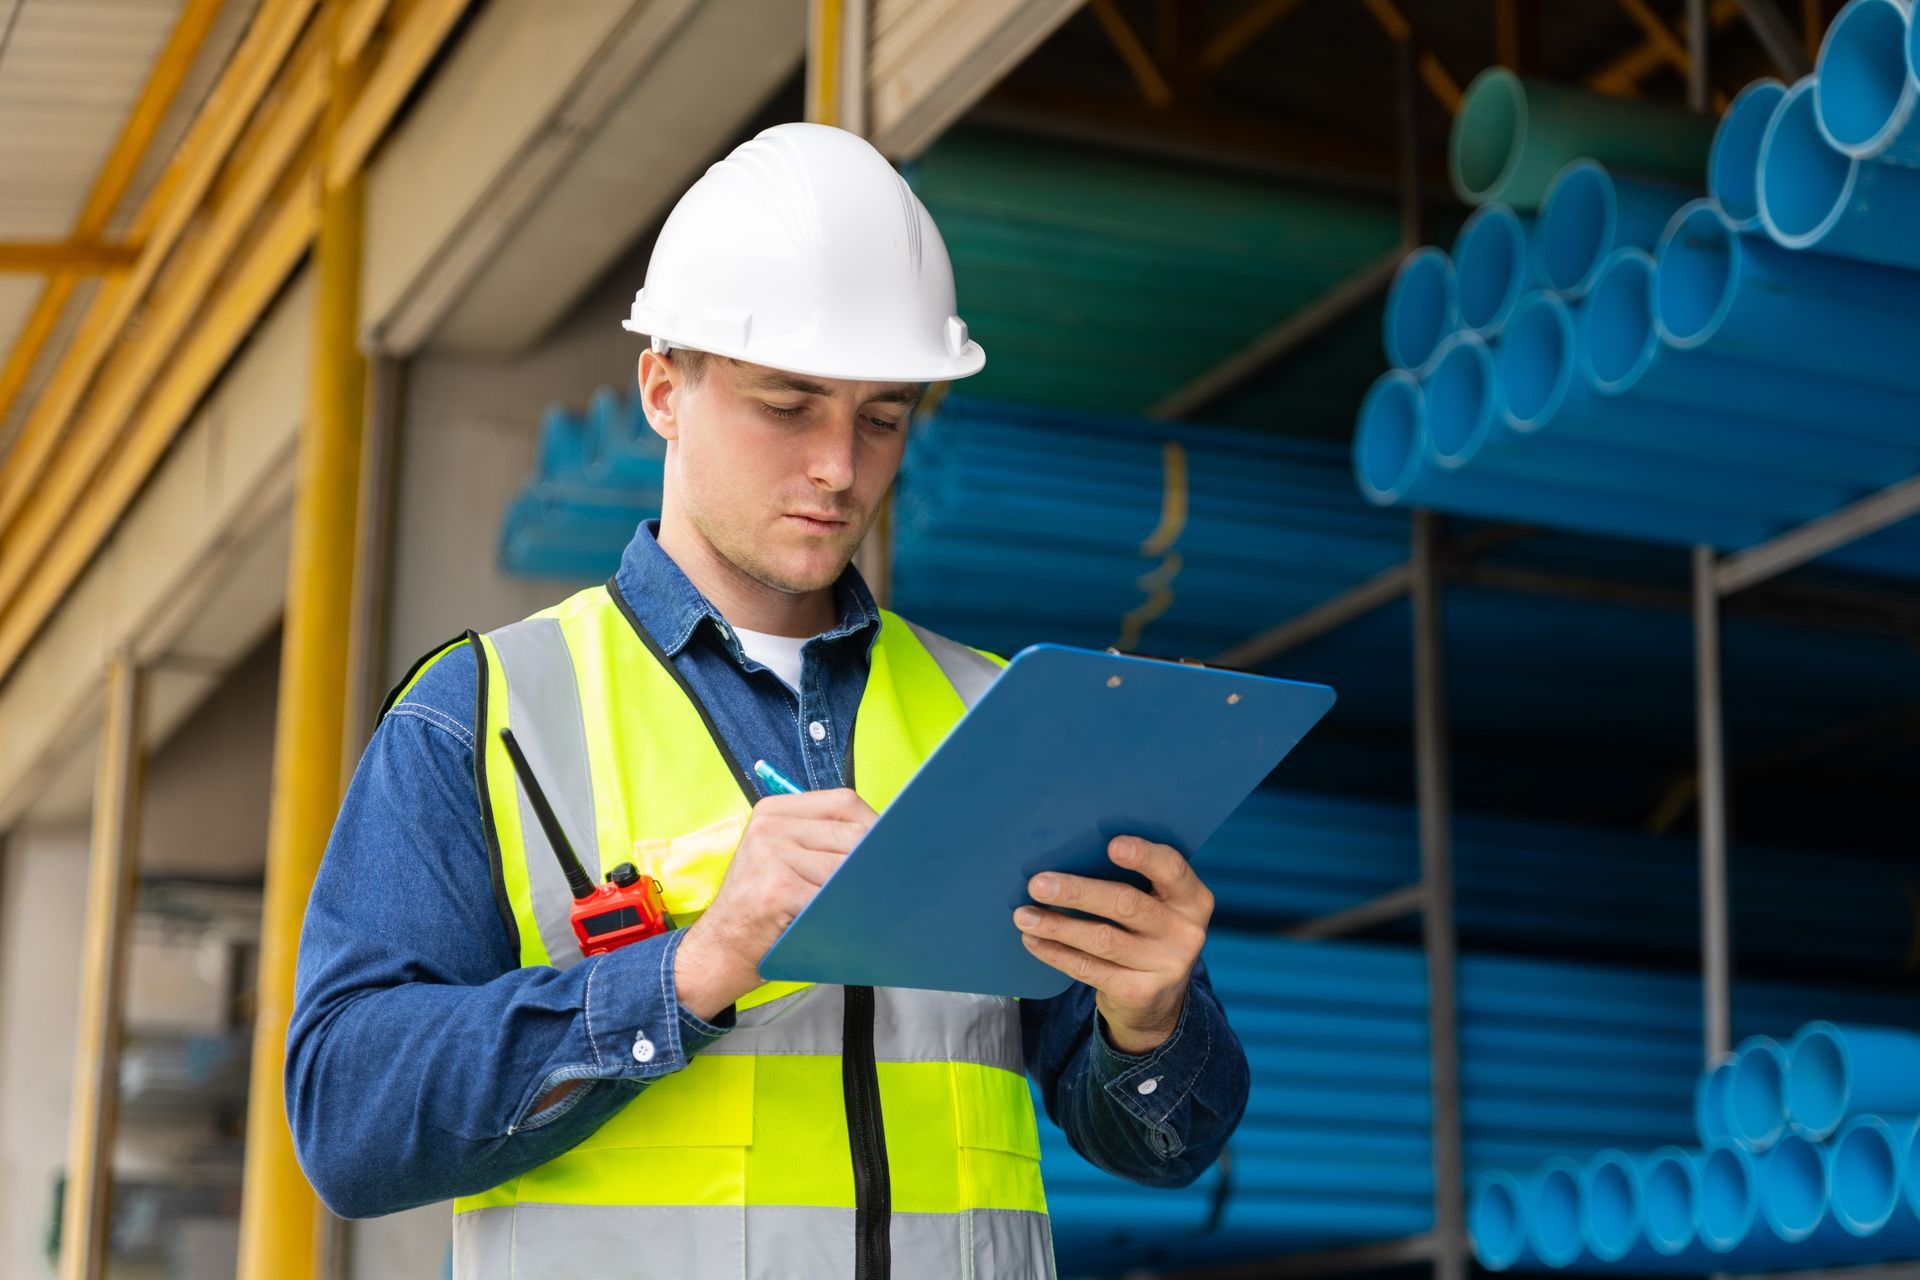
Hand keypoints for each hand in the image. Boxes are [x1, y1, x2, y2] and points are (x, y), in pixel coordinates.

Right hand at [673, 789, 875, 1020]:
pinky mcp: (779, 889)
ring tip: (855, 907)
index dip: (874, 826)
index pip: (844, 802)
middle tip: (880, 886)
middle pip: (853, 833)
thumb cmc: (759, 908)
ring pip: (848, 868)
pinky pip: (835, 897)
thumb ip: (820, 839)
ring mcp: (772, 856)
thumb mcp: (778, 857)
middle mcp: (770, 827)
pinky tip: (843, 922)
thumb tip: (887, 837)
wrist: (717, 951)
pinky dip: (847, 912)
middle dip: (873, 862)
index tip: (887, 849)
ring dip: (860, 892)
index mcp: (773, 811)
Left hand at [1013, 836, 1213, 1054]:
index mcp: (1192, 898)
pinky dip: (1057, 952)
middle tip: (1038, 884)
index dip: (1143, 855)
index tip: (1111, 845)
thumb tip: (1067, 855)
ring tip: (1024, 914)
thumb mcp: (1155, 905)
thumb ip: (1131, 881)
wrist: (1158, 1002)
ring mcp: (1165, 965)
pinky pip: (1089, 968)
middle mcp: (1186, 932)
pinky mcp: (1140, 993)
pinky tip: (1034, 939)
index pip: (1172, 869)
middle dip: (1078, 892)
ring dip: (1057, 925)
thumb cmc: (1145, 932)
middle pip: (1127, 904)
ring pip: (1102, 939)